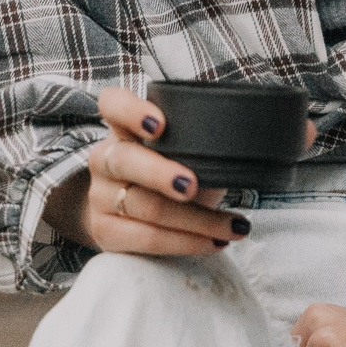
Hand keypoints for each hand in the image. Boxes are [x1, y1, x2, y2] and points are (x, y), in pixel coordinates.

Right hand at [44, 85, 244, 255]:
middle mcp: (104, 158)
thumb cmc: (171, 171)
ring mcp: (99, 196)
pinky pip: (147, 239)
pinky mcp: (105, 231)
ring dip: (197, 219)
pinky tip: (214, 241)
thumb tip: (246, 147)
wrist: (134, 216)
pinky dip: (186, 242)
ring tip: (233, 226)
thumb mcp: (183, 152)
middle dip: (162, 174)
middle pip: (125, 161)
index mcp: (123, 127)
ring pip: (146, 207)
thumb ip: (199, 145)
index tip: (158, 124)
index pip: (112, 104)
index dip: (131, 112)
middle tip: (193, 185)